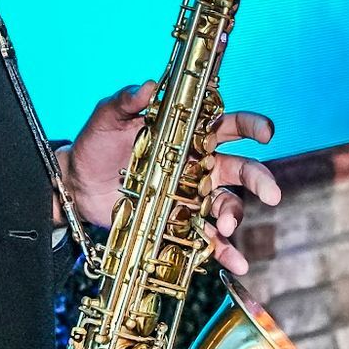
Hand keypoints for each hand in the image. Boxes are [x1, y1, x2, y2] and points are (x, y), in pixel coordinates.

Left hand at [62, 81, 283, 273]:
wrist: (76, 185)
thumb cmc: (95, 145)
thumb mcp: (107, 119)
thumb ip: (126, 101)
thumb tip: (147, 86)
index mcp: (187, 135)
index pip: (227, 126)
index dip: (251, 126)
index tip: (266, 132)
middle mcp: (197, 164)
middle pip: (240, 169)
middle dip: (259, 179)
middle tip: (271, 193)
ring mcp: (190, 195)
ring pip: (227, 204)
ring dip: (233, 216)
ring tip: (225, 227)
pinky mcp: (179, 222)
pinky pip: (207, 237)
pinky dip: (224, 251)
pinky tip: (237, 263)